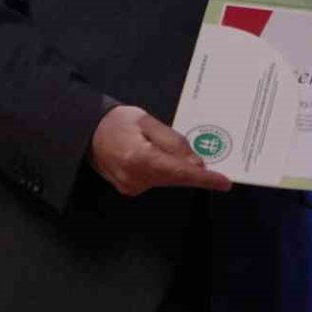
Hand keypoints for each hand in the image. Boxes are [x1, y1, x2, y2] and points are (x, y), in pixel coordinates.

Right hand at [89, 104, 232, 196]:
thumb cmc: (116, 122)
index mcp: (139, 159)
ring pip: (168, 179)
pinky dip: (166, 170)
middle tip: (205, 159)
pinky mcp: (130, 189)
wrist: (87, 132)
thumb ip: (173, 142)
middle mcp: (135, 178)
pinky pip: (157, 180)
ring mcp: (131, 187)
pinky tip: (160, 156)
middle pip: (175, 178)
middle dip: (192, 168)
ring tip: (166, 146)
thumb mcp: (147, 122)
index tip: (224, 182)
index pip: (180, 173)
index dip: (204, 179)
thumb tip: (195, 163)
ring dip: (177, 167)